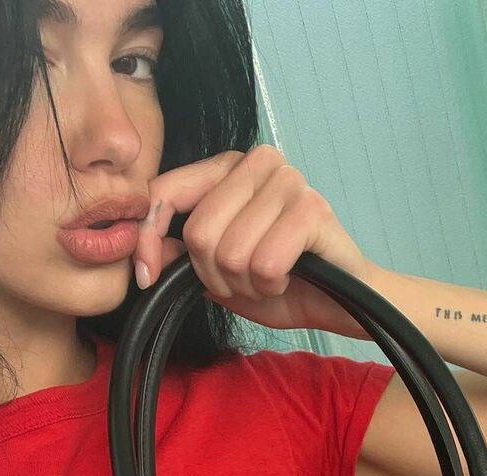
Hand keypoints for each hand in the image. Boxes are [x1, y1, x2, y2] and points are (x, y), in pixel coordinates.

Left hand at [134, 144, 376, 337]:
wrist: (343, 302)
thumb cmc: (286, 283)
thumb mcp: (220, 273)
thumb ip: (181, 256)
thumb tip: (143, 252)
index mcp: (229, 167)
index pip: (165, 192)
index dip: (149, 240)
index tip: (147, 277)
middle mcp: (258, 162)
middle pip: (199, 232)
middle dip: (215, 274)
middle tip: (244, 281)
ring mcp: (288, 181)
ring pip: (231, 251)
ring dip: (247, 284)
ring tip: (270, 280)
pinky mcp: (312, 209)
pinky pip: (264, 262)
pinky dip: (271, 284)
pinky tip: (289, 278)